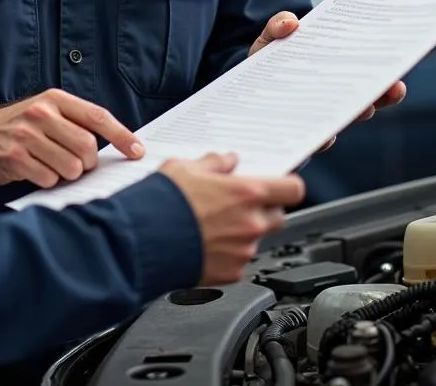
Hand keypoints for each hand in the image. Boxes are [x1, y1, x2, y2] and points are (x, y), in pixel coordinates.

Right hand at [0, 88, 144, 188]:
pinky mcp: (15, 158)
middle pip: (87, 146)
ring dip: (67, 174)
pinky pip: (49, 179)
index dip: (122, 136)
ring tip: (52, 166)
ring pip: (71, 167)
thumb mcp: (46, 112)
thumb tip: (117, 146)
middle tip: (76, 164)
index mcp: (54, 99)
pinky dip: (48, 181)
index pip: (97, 116)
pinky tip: (36, 172)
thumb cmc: (19, 127)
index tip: (137, 151)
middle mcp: (41, 113)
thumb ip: (75, 123)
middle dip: (88, 163)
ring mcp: (26, 136)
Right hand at [160, 152, 304, 284]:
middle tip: (238, 204)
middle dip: (262, 209)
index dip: (287, 186)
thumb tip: (227, 160)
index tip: (279, 185)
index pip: (292, 189)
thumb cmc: (162, 203)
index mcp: (246, 192)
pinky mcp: (232, 274)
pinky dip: (228, 253)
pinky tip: (205, 244)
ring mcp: (244, 251)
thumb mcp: (185, 168)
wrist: (142, 242)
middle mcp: (251, 223)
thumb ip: (213, 163)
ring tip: (212, 226)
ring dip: (243, 231)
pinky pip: (239, 260)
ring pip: (256, 238)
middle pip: (278, 216)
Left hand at [249, 11, 408, 150]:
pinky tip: (326, 135)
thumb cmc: (267, 58)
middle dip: (381, 94)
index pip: (367, 75)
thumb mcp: (271, 37)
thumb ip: (278, 25)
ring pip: (346, 121)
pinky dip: (323, 138)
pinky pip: (315, 141)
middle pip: (365, 100)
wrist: (244, 82)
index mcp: (333, 71)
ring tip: (364, 108)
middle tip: (394, 87)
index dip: (386, 74)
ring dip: (356, 115)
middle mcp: (331, 97)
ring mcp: (316, 116)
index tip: (399, 66)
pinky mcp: (298, 132)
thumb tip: (292, 23)